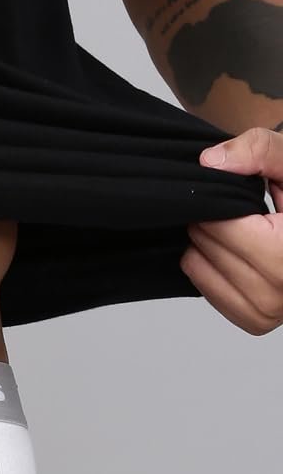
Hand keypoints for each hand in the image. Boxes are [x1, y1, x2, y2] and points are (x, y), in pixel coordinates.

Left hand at [180, 126, 282, 334]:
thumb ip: (259, 152)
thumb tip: (209, 162)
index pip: (224, 225)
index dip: (220, 203)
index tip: (235, 195)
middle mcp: (281, 287)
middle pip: (208, 245)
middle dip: (212, 222)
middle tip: (240, 213)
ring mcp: (267, 311)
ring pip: (198, 269)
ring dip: (208, 245)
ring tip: (243, 231)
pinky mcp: (255, 322)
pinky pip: (205, 290)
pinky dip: (212, 268)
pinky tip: (238, 253)